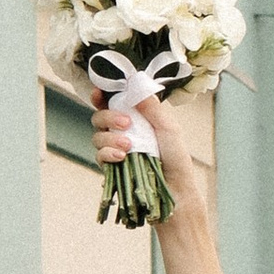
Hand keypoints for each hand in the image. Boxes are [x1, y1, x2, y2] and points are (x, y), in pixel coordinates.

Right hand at [91, 78, 205, 212]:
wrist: (176, 188)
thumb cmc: (176, 157)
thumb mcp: (168, 128)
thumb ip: (152, 107)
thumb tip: (135, 86)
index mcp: (135, 118)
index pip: (111, 103)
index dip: (100, 96)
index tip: (98, 93)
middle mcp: (122, 132)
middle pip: (99, 117)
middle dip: (108, 117)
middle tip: (125, 123)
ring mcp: (115, 149)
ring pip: (97, 136)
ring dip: (110, 138)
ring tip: (129, 146)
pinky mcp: (112, 167)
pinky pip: (99, 156)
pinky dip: (108, 154)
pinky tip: (121, 157)